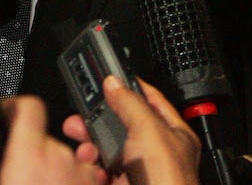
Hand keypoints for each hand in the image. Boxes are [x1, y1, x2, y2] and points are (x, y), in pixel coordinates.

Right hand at [0, 95, 101, 184]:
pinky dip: (67, 184)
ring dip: (50, 169)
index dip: (15, 105)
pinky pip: (81, 180)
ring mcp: (82, 179)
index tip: (5, 113)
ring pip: (65, 160)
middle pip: (44, 137)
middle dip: (28, 148)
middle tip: (10, 171)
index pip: (29, 107)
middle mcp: (62, 161)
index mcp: (30, 155)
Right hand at [64, 76, 199, 184]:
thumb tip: (115, 84)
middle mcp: (155, 153)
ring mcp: (137, 172)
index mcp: (172, 134)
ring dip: (90, 142)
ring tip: (78, 137)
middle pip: (122, 124)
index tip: (108, 77)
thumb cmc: (168, 182)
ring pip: (107, 148)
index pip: (150, 100)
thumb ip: (130, 104)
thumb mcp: (149, 130)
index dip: (129, 86)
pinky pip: (100, 171)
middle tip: (82, 111)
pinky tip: (85, 161)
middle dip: (99, 117)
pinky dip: (89, 166)